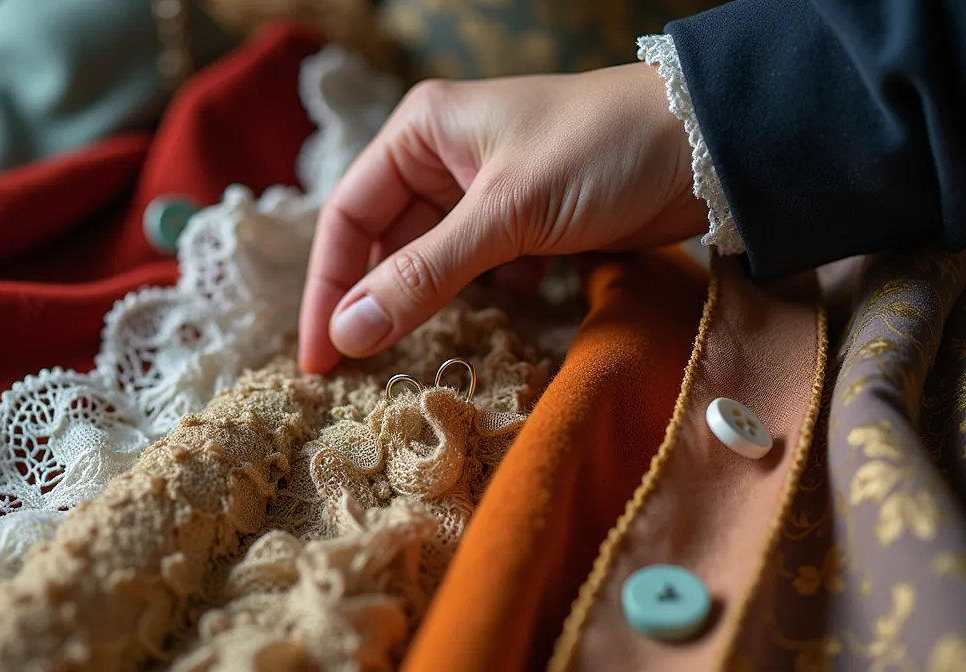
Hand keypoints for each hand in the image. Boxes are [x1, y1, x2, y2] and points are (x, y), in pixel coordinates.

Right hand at [297, 62, 706, 373]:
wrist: (712, 143)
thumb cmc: (603, 152)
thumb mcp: (506, 214)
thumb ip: (424, 274)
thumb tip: (349, 333)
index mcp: (421, 131)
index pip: (348, 216)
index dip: (328, 288)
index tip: (321, 358)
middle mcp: (443, 156)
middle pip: (382, 241)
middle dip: (373, 300)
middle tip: (357, 371)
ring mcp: (486, 190)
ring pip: (430, 259)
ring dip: (426, 301)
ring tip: (413, 351)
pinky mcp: (526, 219)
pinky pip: (479, 266)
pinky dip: (483, 293)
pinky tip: (506, 306)